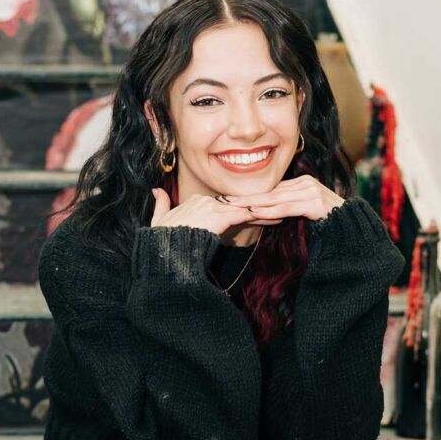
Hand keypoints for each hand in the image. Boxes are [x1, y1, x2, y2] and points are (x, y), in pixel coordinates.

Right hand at [150, 188, 282, 236]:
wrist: (164, 248)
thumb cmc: (161, 240)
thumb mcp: (159, 219)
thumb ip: (160, 204)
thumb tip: (156, 191)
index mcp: (196, 201)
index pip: (225, 204)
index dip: (241, 208)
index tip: (254, 210)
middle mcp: (207, 201)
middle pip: (239, 205)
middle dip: (258, 208)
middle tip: (276, 207)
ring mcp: (214, 208)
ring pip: (246, 208)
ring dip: (265, 211)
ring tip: (284, 212)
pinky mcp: (220, 217)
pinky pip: (247, 215)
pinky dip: (263, 217)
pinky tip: (278, 219)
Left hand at [225, 175, 345, 221]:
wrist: (350, 230)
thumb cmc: (326, 226)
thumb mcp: (303, 215)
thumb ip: (287, 210)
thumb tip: (265, 212)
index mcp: (301, 185)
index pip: (271, 191)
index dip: (251, 196)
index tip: (232, 199)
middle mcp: (305, 184)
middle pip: (270, 192)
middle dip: (247, 198)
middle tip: (225, 201)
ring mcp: (311, 191)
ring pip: (276, 199)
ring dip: (254, 204)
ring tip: (235, 207)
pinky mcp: (315, 202)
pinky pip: (287, 207)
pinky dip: (270, 211)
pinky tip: (256, 213)